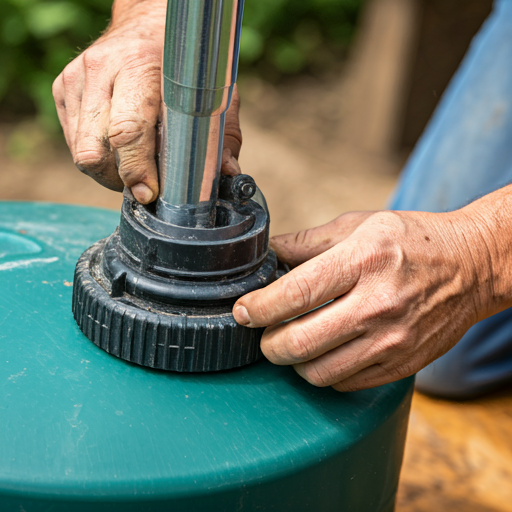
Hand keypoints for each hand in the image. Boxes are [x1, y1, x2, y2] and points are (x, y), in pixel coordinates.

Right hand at [52, 0, 241, 203]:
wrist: (146, 24)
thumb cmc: (185, 62)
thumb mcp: (214, 91)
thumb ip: (223, 135)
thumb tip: (228, 174)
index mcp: (139, 65)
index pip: (126, 131)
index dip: (136, 171)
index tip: (149, 193)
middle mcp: (101, 70)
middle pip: (95, 151)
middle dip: (121, 179)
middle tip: (146, 182)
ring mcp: (76, 79)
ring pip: (82, 152)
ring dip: (109, 171)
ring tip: (135, 164)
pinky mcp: (63, 89)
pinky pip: (75, 143)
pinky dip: (98, 157)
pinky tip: (119, 148)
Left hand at [233, 209, 491, 390]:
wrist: (473, 266)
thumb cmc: (413, 240)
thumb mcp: (359, 225)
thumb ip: (307, 241)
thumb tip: (268, 254)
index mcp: (363, 261)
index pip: (295, 294)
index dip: (258, 308)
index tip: (243, 312)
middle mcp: (377, 304)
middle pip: (299, 343)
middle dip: (267, 344)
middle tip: (262, 333)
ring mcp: (392, 340)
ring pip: (318, 372)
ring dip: (293, 362)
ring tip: (292, 343)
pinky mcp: (402, 364)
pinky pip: (345, 383)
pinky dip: (323, 371)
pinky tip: (324, 352)